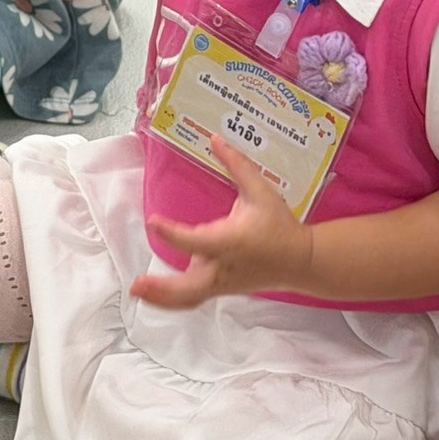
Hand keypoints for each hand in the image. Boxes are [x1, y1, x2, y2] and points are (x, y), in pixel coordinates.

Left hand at [130, 135, 309, 307]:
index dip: (172, 233)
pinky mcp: (220, 288)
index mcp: (231, 241)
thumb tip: (216, 140)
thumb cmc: (280, 225)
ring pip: (189, 298)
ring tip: (137, 291)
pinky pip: (193, 298)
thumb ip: (238, 165)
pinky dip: (172, 300)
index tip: (154, 222)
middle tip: (136, 283)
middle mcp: (223, 266)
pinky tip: (153, 294)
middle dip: (162, 288)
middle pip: (188, 287)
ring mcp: (221, 282)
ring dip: (162, 298)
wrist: (301, 260)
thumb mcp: (261, 191)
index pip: (195, 241)